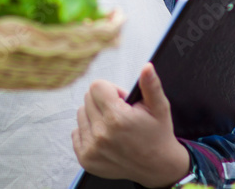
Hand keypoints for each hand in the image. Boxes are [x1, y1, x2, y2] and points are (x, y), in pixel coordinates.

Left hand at [71, 63, 191, 187]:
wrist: (158, 167)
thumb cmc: (157, 134)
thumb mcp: (159, 107)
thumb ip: (150, 85)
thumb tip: (147, 67)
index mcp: (117, 118)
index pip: (96, 86)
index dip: (110, 90)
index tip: (122, 101)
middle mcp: (101, 134)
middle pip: (87, 99)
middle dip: (103, 102)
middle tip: (120, 114)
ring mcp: (92, 148)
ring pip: (81, 114)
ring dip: (94, 116)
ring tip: (113, 126)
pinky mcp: (86, 159)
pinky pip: (76, 132)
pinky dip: (88, 132)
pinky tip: (105, 138)